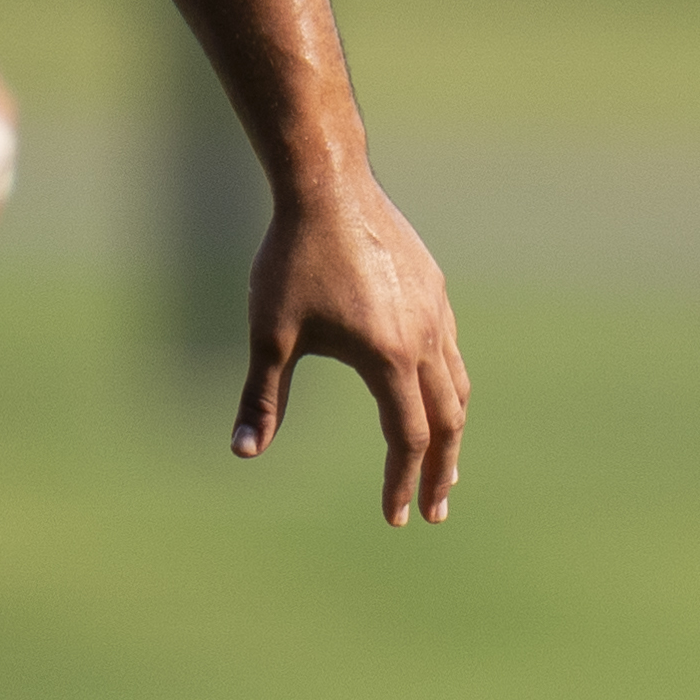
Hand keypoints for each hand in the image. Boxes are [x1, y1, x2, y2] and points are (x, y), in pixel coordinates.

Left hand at [236, 172, 467, 526]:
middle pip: (448, 420)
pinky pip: (450, 347)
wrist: (325, 183)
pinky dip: (447, 383)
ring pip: (456, 382)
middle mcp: (425, 337)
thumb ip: (262, 397)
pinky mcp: (433, 283)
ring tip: (443, 461)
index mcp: (389, 358)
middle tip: (435, 508)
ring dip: (451, 427)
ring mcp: (435, 308)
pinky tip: (428, 388)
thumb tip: (242, 451)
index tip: (395, 516)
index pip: (407, 438)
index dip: (402, 482)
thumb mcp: (270, 334)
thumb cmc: (292, 259)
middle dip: (441, 470)